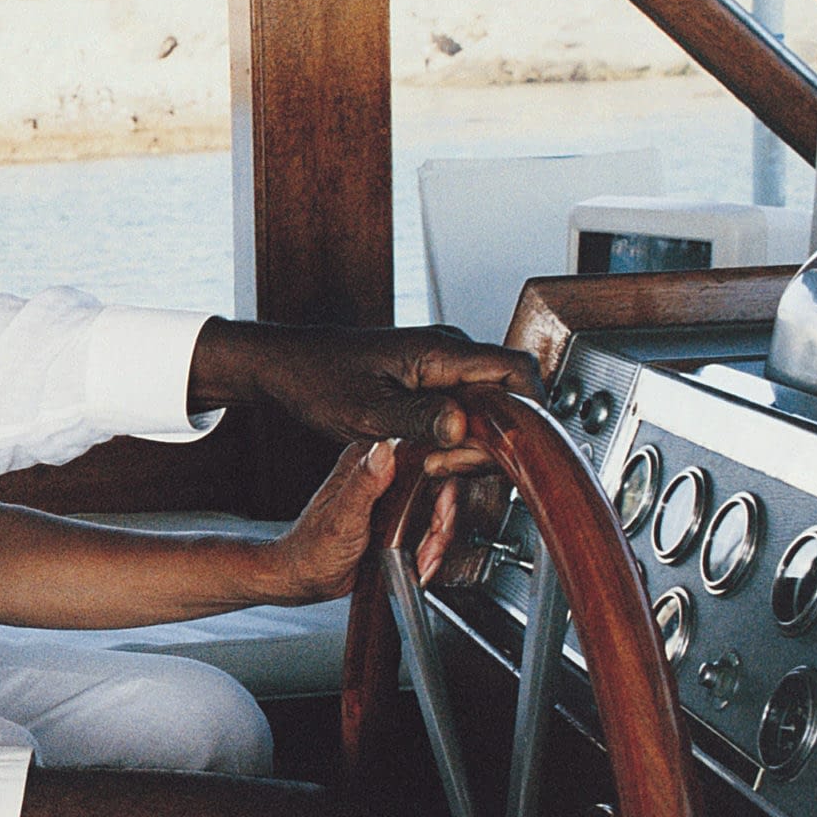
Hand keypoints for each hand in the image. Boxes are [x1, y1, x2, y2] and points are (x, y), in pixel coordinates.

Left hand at [190, 320, 541, 476]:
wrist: (286, 367)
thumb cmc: (317, 380)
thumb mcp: (366, 411)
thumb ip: (417, 419)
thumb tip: (463, 426)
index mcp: (441, 351)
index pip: (517, 370)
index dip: (530, 409)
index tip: (519, 447)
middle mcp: (449, 353)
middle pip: (509, 394)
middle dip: (495, 437)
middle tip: (454, 465)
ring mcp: (441, 366)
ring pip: (487, 406)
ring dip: (473, 442)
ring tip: (435, 463)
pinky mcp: (430, 381)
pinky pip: (464, 409)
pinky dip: (456, 437)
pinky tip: (430, 456)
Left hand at [258, 441, 462, 601]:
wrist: (305, 578)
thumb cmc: (313, 549)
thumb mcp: (342, 516)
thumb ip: (363, 483)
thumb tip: (383, 450)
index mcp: (365, 462)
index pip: (421, 457)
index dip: (441, 482)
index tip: (440, 511)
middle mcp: (379, 475)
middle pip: (435, 487)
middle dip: (439, 522)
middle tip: (428, 546)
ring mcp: (388, 499)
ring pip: (433, 511)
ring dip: (434, 542)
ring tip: (420, 560)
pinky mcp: (394, 521)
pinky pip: (425, 530)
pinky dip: (428, 550)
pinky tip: (417, 564)